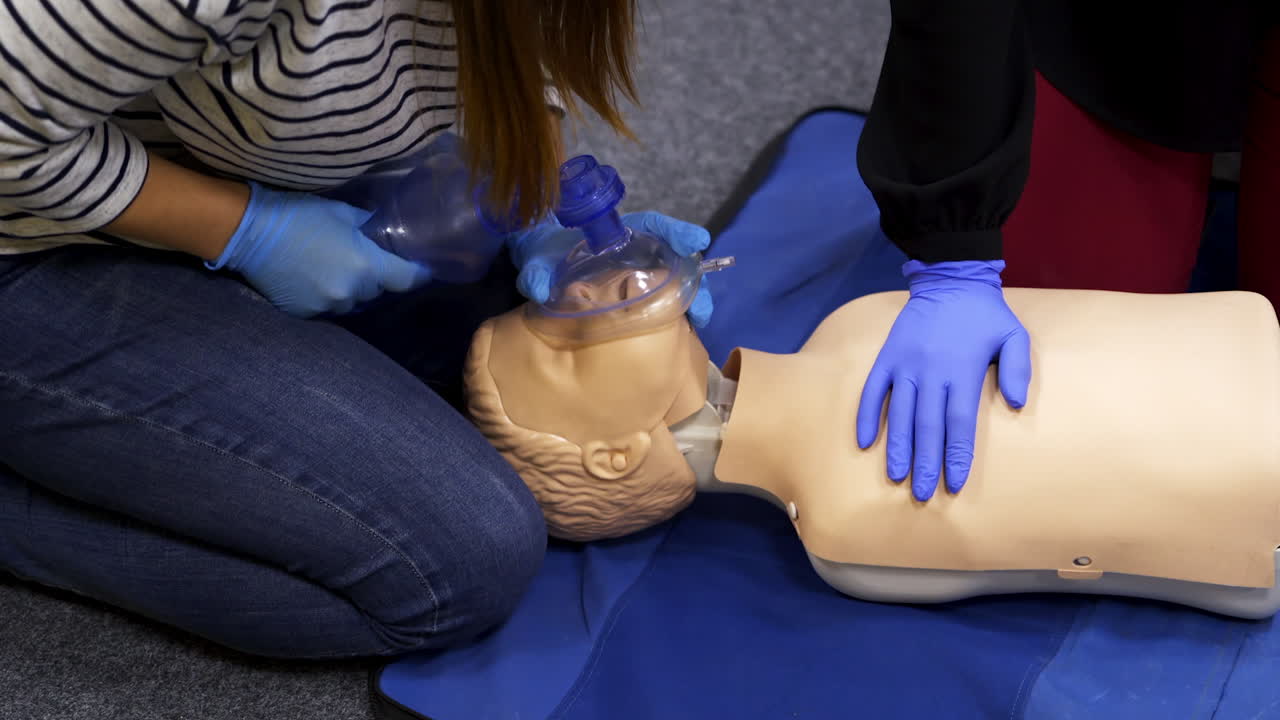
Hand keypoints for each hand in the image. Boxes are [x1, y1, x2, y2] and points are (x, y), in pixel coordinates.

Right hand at [208, 182, 431, 316]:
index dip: (418, 273)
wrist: (248, 232)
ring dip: (351, 288)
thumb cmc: (298, 214)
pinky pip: (328, 306)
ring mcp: (327, 305)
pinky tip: (314, 277)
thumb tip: (385, 229)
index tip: (423, 267)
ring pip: (353, 301)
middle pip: (379, 290)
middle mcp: (351, 292)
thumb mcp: (341, 212)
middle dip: (376, 276)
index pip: (407, 279)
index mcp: (366, 266)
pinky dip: (328, 295)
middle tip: (364, 258)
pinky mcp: (306, 312)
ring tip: (334, 267)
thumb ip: (369, 225)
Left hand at [507, 211, 714, 326]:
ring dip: (692, 299)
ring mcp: (638, 275)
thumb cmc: (543, 254)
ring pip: (675, 282)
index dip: (674, 232)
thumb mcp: (537, 258)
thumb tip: (536, 287)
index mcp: (613, 234)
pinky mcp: (637, 297)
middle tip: (702, 300)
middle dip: (692, 276)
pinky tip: (685, 333)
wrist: (539, 268)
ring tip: (700, 319)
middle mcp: (633, 253)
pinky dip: (677, 315)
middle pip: (673, 258)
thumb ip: (536, 270)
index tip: (695, 242)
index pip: (650, 225)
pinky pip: (663, 303)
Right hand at [855, 260, 1030, 500]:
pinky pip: (873, 391)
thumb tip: (1015, 403)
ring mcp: (905, 364)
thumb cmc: (985, 314)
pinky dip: (868, 416)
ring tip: (896, 476)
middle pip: (927, 425)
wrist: (949, 279)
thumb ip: (1017, 369)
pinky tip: (865, 442)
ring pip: (900, 413)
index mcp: (963, 370)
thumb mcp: (1013, 335)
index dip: (955, 454)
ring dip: (897, 447)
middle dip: (926, 462)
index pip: (959, 422)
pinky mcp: (888, 357)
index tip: (953, 482)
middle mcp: (931, 371)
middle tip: (923, 493)